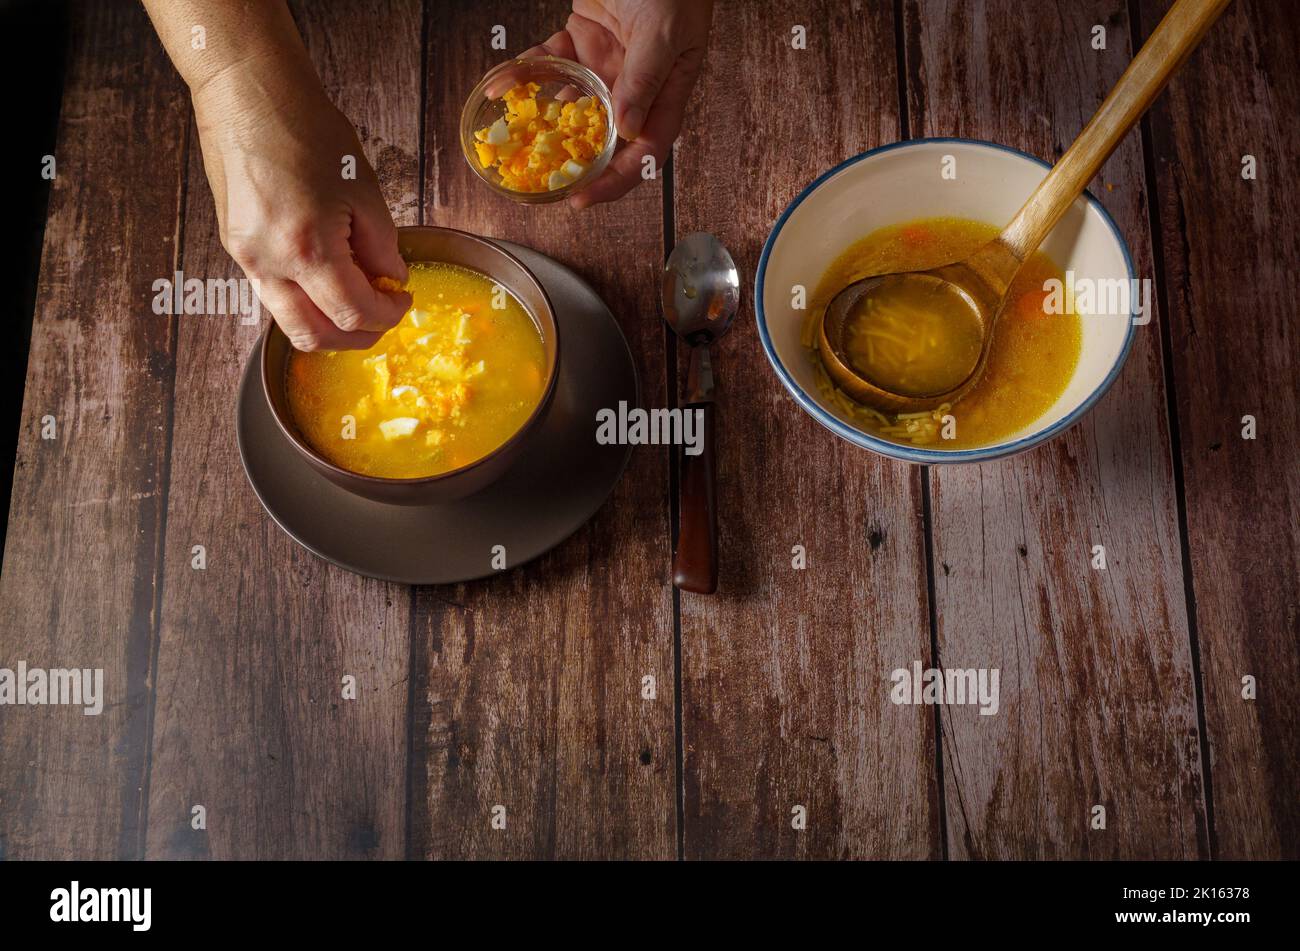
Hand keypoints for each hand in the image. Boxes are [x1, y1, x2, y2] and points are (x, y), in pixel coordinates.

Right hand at [192, 66, 410, 350]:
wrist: (248, 94)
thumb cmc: (307, 130)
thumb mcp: (363, 190)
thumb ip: (381, 245)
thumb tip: (390, 279)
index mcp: (306, 248)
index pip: (353, 313)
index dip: (387, 316)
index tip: (403, 301)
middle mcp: (267, 263)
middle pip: (314, 336)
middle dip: (356, 336)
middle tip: (382, 317)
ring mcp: (244, 258)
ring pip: (288, 322)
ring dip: (327, 325)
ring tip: (357, 301)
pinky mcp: (234, 247)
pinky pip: (272, 294)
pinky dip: (305, 300)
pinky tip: (327, 279)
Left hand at [523, 0, 711, 208]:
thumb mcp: (662, 32)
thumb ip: (644, 80)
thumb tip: (626, 131)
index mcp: (666, 93)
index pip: (644, 152)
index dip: (614, 181)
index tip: (581, 199)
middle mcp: (636, 87)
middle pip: (603, 137)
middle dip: (571, 160)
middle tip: (537, 177)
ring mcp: (607, 64)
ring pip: (570, 102)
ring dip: (541, 117)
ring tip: (512, 131)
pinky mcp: (582, 38)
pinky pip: (551, 62)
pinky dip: (527, 71)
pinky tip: (504, 82)